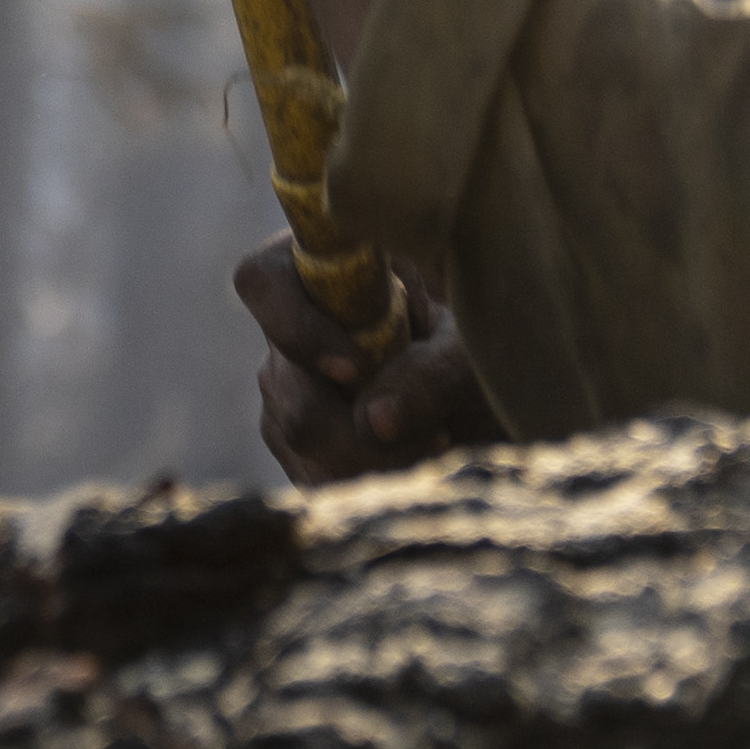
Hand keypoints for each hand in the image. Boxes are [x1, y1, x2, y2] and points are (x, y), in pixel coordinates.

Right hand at [237, 234, 497, 485]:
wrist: (484, 396)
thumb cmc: (478, 348)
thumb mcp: (471, 350)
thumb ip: (432, 372)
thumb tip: (373, 422)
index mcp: (328, 268)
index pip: (265, 281)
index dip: (299, 328)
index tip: (357, 369)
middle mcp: (291, 321)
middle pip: (284, 382)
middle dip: (356, 426)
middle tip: (433, 436)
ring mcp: (284, 381)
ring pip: (296, 434)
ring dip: (370, 458)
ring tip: (433, 447)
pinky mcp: (290, 435)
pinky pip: (306, 471)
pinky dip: (362, 480)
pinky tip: (410, 466)